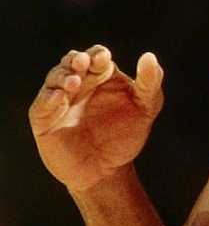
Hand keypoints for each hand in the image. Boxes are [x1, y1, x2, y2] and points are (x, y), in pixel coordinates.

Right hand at [29, 46, 164, 191]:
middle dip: (76, 60)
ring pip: (54, 79)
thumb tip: (149, 56)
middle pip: (71, 62)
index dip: (98, 55)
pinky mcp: (45, 120)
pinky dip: (48, 98)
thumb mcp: (147, 106)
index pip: (96, 56)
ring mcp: (59, 100)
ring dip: (62, 76)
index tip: (104, 60)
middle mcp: (79, 84)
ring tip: (75, 82)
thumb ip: (150, 81)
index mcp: (102, 76)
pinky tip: (59, 96)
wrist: (108, 170)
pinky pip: (41, 105)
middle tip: (84, 62)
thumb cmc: (127, 134)